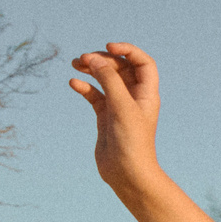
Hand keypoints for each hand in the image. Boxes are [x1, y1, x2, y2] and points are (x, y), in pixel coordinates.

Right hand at [68, 42, 163, 190]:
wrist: (127, 174)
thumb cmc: (132, 142)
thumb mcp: (121, 106)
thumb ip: (109, 80)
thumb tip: (95, 58)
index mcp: (147, 94)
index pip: (143, 62)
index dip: (128, 50)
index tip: (109, 47)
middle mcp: (134, 98)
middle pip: (121, 67)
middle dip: (103, 59)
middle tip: (84, 59)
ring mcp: (119, 106)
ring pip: (105, 79)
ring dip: (91, 69)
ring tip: (75, 63)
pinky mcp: (105, 116)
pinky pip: (94, 95)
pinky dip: (84, 87)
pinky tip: (74, 83)